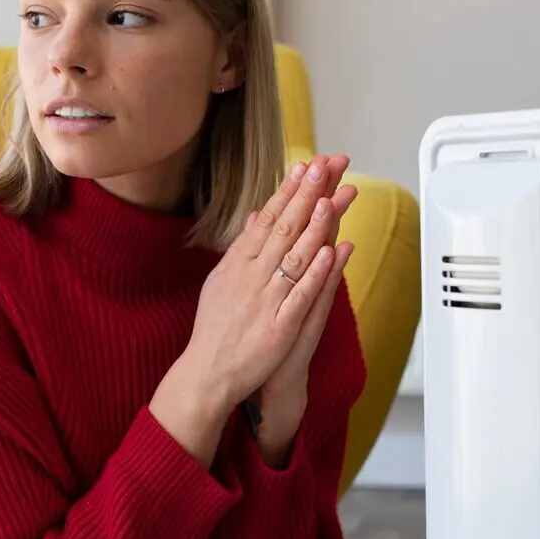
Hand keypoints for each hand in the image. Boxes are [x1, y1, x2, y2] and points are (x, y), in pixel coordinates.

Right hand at [151, 154, 354, 466]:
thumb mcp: (222, 280)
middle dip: (306, 195)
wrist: (207, 373)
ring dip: (314, 226)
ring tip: (332, 197)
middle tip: (326, 165)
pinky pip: (299, 295)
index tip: (307, 165)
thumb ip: (243, 247)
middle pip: (283, 229)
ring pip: (294, 256)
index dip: (289, 191)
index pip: (268, 219)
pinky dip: (315, 273)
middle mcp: (251, 276)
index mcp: (239, 264)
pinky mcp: (279, 326)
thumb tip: (259, 216)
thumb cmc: (216, 328)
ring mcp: (266, 300)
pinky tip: (330, 251)